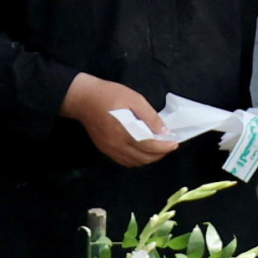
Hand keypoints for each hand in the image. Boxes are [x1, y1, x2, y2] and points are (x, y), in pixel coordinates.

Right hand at [61, 73, 176, 167]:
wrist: (83, 98)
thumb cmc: (109, 94)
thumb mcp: (134, 99)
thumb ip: (150, 116)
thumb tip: (165, 131)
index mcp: (124, 131)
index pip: (149, 146)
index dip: (164, 147)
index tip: (174, 143)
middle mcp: (116, 145)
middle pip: (143, 158)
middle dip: (159, 154)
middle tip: (168, 145)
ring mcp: (110, 149)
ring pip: (134, 162)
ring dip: (149, 158)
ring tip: (158, 148)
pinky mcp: (105, 150)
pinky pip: (125, 161)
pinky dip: (137, 160)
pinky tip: (143, 152)